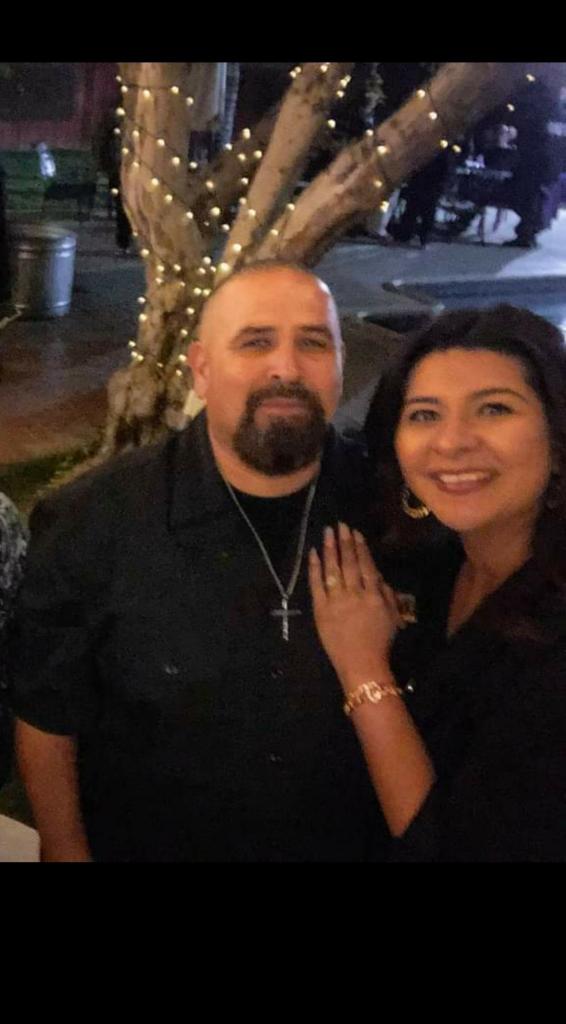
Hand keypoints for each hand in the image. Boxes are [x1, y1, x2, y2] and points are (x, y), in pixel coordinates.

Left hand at [309, 523, 402, 686]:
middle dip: (345, 542)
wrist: (362, 665)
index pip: (366, 565)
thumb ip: (387, 594)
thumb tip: (379, 576)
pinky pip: (316, 584)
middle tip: (340, 525)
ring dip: (330, 548)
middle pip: (349, 562)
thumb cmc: (380, 643)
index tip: (356, 533)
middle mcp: (355, 593)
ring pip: (332, 569)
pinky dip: (314, 567)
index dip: (361, 547)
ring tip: (328, 532)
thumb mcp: (393, 617)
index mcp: (374, 594)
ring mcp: (336, 600)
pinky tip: (313, 553)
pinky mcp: (321, 609)